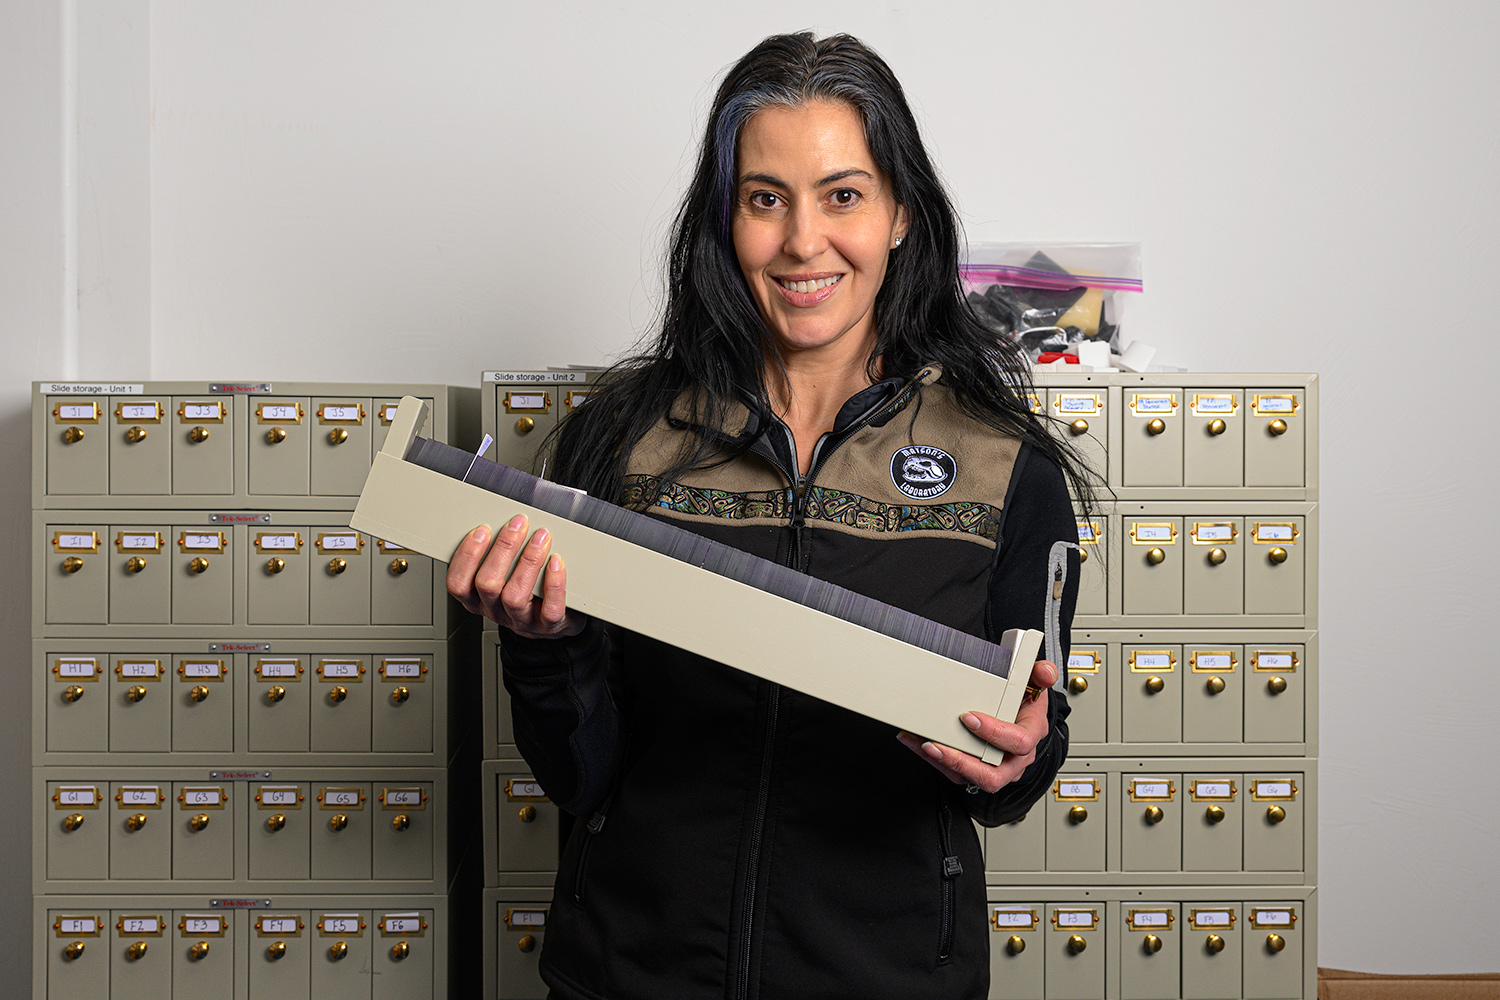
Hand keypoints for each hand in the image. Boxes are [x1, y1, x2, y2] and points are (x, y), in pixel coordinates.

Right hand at [445, 515, 586, 638]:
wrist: (552, 624)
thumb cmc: (525, 592)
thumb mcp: (501, 575)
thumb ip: (495, 553)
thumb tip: (500, 520)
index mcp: (478, 598)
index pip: (458, 583)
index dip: (467, 555)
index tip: (482, 530)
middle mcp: (496, 610)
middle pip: (487, 584)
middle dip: (502, 549)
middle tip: (518, 525)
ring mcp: (521, 620)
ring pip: (515, 596)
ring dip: (528, 561)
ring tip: (541, 538)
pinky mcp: (547, 625)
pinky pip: (549, 609)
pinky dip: (554, 584)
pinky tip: (557, 562)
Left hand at [896, 659, 1056, 792]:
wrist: (1019, 718)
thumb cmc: (1025, 703)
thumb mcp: (1036, 684)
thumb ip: (1041, 674)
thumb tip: (1045, 672)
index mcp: (1030, 735)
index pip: (1019, 742)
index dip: (995, 733)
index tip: (970, 717)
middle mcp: (1014, 758)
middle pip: (993, 776)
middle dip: (962, 762)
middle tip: (937, 745)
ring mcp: (994, 768)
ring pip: (969, 778)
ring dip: (941, 763)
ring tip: (921, 744)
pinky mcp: (974, 770)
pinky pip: (953, 772)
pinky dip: (932, 759)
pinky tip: (915, 741)